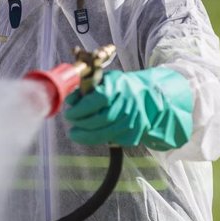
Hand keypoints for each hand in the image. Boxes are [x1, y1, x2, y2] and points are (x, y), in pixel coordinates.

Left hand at [64, 68, 192, 149]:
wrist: (150, 96)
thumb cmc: (122, 87)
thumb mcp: (105, 80)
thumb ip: (86, 88)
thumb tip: (69, 99)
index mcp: (118, 88)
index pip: (95, 101)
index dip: (79, 110)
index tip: (69, 113)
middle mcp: (126, 105)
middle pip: (99, 120)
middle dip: (81, 124)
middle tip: (71, 125)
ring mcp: (132, 121)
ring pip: (105, 134)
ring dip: (86, 135)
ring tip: (75, 133)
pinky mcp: (134, 134)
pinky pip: (113, 140)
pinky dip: (100, 139)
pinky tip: (92, 135)